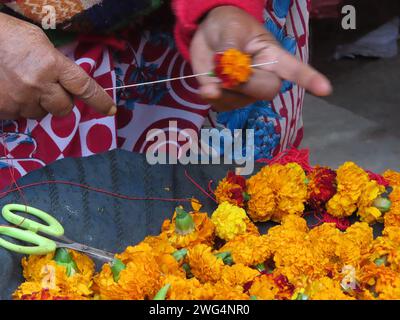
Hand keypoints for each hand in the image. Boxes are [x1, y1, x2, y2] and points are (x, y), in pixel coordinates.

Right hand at [0, 13, 115, 119]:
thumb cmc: (8, 36)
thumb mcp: (39, 43)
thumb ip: (58, 64)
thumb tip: (70, 83)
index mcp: (51, 64)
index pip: (84, 87)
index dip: (99, 100)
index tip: (111, 109)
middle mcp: (38, 85)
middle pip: (64, 108)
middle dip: (61, 101)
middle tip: (49, 88)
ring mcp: (20, 99)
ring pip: (42, 113)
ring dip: (39, 104)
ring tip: (24, 85)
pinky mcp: (4, 109)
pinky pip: (21, 115)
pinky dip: (21, 105)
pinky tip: (12, 90)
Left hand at [190, 6, 331, 111]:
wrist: (208, 34)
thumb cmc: (227, 26)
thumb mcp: (230, 28)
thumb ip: (231, 49)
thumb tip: (228, 73)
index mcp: (271, 56)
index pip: (293, 68)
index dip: (308, 79)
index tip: (325, 90)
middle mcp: (263, 76)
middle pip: (266, 90)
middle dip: (245, 84)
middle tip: (225, 72)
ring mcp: (247, 90)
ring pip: (242, 102)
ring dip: (223, 93)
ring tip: (211, 78)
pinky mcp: (229, 98)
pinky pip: (224, 107)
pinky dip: (212, 99)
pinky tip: (207, 88)